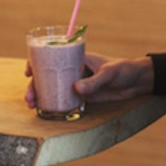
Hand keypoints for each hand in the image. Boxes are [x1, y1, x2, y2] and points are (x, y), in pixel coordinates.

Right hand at [25, 53, 153, 107]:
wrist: (136, 82)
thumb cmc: (123, 70)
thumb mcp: (109, 73)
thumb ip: (94, 81)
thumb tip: (76, 88)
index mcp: (76, 56)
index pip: (51, 55)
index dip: (36, 62)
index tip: (28, 71)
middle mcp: (72, 69)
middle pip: (47, 74)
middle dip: (34, 85)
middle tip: (29, 97)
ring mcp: (75, 82)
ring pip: (52, 87)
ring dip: (40, 95)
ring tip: (32, 105)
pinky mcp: (81, 95)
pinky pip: (63, 98)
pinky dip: (52, 103)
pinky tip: (44, 110)